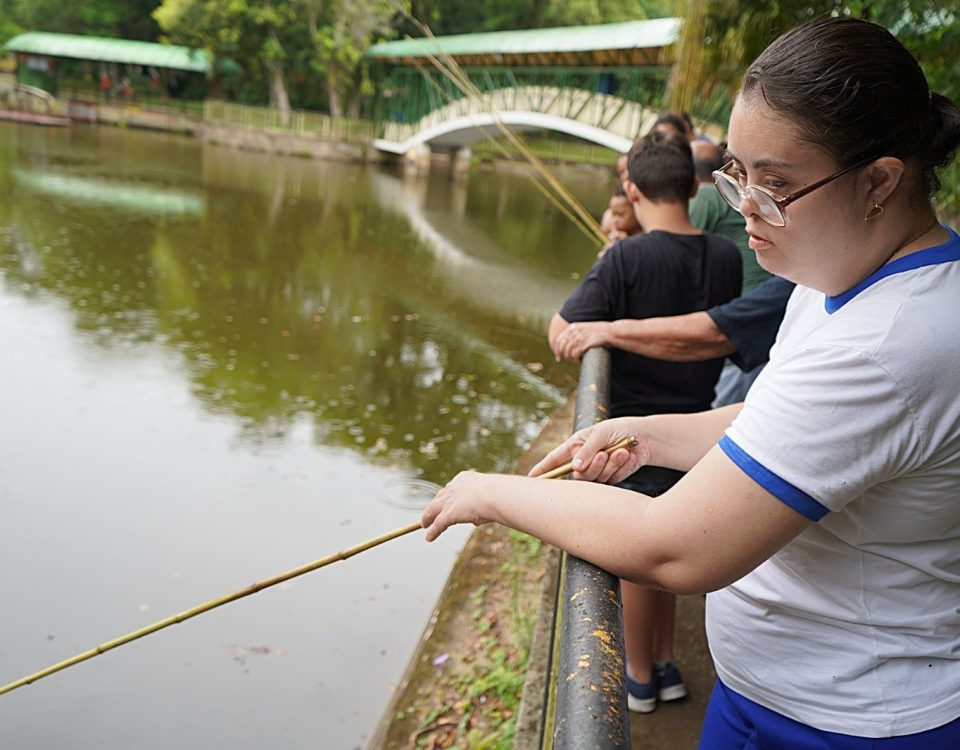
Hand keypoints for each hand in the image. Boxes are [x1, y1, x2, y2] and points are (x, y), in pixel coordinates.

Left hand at [421, 470, 498, 541]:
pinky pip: (437, 524)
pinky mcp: (448, 514)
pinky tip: (429, 537)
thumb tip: (480, 518)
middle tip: (432, 512)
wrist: (496, 494)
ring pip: (433, 510)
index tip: (447, 501)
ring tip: (425, 524)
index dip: (448, 496)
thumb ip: (483, 505)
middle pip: (440, 497)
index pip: (452, 487)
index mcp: (464, 478)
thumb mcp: (491, 496)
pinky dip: (433, 532)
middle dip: (435, 505)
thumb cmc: (500, 494)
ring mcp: (449, 501)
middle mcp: (453, 487)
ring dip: (428, 518)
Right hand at [528, 417, 650, 483]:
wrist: (645, 438)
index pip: (554, 460)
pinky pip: (611, 480)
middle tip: (604, 454)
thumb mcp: (601, 434)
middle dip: (593, 466)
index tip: (530, 479)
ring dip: (610, 464)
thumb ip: (587, 451)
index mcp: (575, 446)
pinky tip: (628, 456)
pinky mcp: (611, 479)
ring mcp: (597, 472)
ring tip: (622, 451)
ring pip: (596, 480)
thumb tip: (575, 468)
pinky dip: (621, 467)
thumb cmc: (620, 430)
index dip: (542, 470)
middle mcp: (583, 461)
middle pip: (578, 475)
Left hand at [552, 321, 611, 361]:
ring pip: (568, 352)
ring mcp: (580, 337)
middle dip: (562, 355)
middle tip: (564, 361)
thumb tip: (566, 347)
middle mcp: (575, 331)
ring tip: (576, 360)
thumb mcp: (584, 330)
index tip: (558, 358)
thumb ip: (575, 335)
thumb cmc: (598, 333)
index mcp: (572, 327)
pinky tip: (580, 361)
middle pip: (562, 347)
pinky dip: (576, 359)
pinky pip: (576, 354)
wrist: (611, 332)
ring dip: (571, 358)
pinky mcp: (585, 343)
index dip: (557, 350)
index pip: (559, 340)